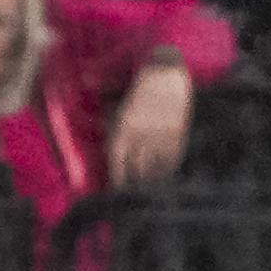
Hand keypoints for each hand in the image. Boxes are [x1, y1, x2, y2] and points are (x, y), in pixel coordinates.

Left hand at [109, 59, 193, 188]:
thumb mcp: (116, 99)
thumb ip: (106, 114)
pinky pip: (172, 159)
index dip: (118, 183)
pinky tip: (164, 178)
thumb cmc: (137, 83)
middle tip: (133, 200)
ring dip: (151, 183)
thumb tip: (93, 113)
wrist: (165, 70)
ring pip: (155, 169)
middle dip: (133, 186)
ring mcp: (160, 137)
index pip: (118, 166)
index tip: (117, 194)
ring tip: (148, 195)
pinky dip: (167, 170)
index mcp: (122, 130)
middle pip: (136, 172)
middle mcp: (141, 137)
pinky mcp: (177, 133)